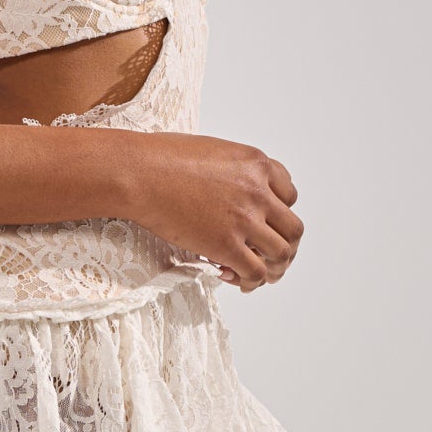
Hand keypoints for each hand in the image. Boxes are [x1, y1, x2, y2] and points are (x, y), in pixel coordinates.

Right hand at [120, 132, 303, 288]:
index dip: (278, 214)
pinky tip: (232, 277)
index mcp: (256, 164)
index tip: (265, 225)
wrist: (139, 172)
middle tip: (268, 255)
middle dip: (284, 245)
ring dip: (274, 268)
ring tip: (259, 274)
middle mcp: (258, 191)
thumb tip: (228, 192)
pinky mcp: (226, 245)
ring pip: (282, 254)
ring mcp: (245, 219)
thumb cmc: (162, 158)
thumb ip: (233, 171)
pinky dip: (250, 281)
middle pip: (292, 228)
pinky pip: (256, 273)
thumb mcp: (212, 150)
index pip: (289, 195)